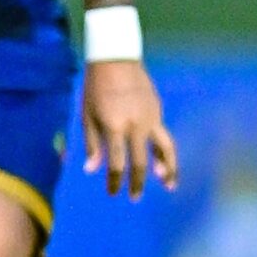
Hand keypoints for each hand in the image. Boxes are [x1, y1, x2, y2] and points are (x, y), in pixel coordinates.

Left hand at [83, 61, 178, 197]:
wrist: (116, 58)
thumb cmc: (96, 87)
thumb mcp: (87, 116)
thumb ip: (92, 144)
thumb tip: (92, 170)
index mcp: (115, 127)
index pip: (117, 163)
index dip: (115, 181)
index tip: (113, 193)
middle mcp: (137, 125)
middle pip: (141, 161)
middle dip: (138, 182)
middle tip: (135, 198)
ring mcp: (151, 118)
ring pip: (165, 149)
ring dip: (168, 169)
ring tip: (169, 185)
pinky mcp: (157, 111)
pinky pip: (162, 135)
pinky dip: (163, 151)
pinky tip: (161, 161)